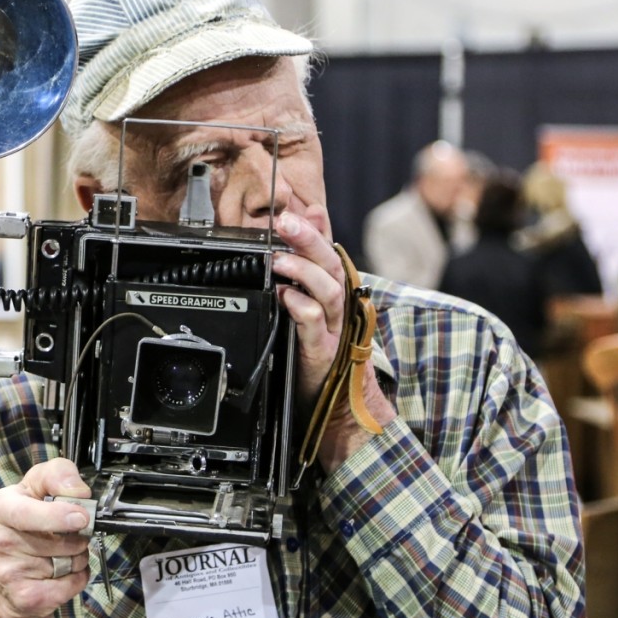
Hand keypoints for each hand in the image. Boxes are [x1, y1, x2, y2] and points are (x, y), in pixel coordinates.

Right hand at [0, 458, 92, 617]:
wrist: (5, 581)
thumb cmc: (25, 526)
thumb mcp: (35, 488)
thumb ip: (57, 475)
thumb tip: (78, 491)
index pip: (25, 512)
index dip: (57, 516)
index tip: (81, 518)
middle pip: (62, 539)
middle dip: (78, 536)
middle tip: (70, 533)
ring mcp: (10, 572)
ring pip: (71, 561)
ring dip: (78, 556)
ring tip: (61, 553)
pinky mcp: (26, 597)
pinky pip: (73, 583)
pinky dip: (77, 577)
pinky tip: (61, 572)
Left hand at [272, 205, 394, 471]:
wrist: (336, 406)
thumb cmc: (320, 355)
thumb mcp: (313, 310)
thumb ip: (309, 273)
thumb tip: (307, 234)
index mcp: (335, 295)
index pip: (329, 254)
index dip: (318, 231)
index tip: (301, 211)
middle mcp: (339, 308)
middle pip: (330, 265)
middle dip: (309, 240)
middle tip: (286, 221)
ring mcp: (334, 329)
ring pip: (326, 291)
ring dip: (302, 271)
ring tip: (278, 259)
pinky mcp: (323, 352)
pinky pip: (315, 325)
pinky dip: (300, 307)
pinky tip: (285, 297)